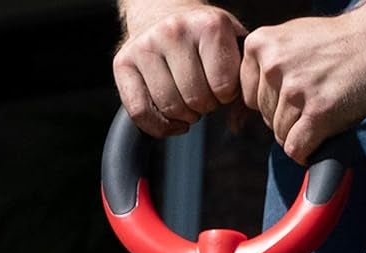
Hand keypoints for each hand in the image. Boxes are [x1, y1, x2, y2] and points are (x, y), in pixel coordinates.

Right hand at [115, 3, 247, 137]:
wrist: (163, 11)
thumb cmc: (203, 38)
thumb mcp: (231, 48)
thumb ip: (243, 84)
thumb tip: (237, 125)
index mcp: (209, 25)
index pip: (224, 87)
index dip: (226, 96)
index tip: (221, 87)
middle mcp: (174, 30)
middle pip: (195, 99)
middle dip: (204, 106)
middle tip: (202, 94)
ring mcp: (145, 45)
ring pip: (169, 107)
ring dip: (182, 116)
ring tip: (186, 100)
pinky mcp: (122, 62)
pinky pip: (140, 113)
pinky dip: (158, 127)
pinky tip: (171, 120)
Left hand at [242, 7, 365, 161]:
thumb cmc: (338, 45)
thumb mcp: (291, 42)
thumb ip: (266, 68)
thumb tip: (242, 115)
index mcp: (261, 44)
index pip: (249, 99)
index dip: (274, 103)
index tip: (297, 93)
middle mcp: (273, 64)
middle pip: (266, 119)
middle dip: (289, 119)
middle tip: (316, 100)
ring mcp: (295, 89)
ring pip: (281, 136)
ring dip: (303, 133)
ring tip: (325, 109)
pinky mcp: (318, 112)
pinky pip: (296, 149)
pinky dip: (308, 152)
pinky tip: (322, 136)